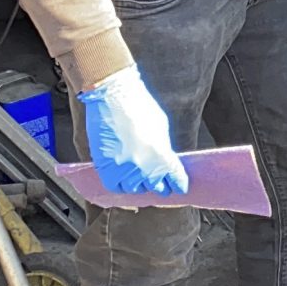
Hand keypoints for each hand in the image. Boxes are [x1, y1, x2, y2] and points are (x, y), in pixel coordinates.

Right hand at [78, 65, 187, 195]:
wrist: (114, 97)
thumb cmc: (139, 107)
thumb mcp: (161, 127)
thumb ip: (164, 149)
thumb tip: (165, 161)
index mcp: (161, 155)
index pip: (175, 179)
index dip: (179, 184)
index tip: (180, 188)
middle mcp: (143, 167)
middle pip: (155, 186)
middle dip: (159, 184)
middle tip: (159, 181)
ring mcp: (123, 169)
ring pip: (134, 188)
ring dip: (138, 183)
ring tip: (139, 174)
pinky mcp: (105, 168)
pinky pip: (115, 186)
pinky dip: (120, 183)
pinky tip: (123, 176)